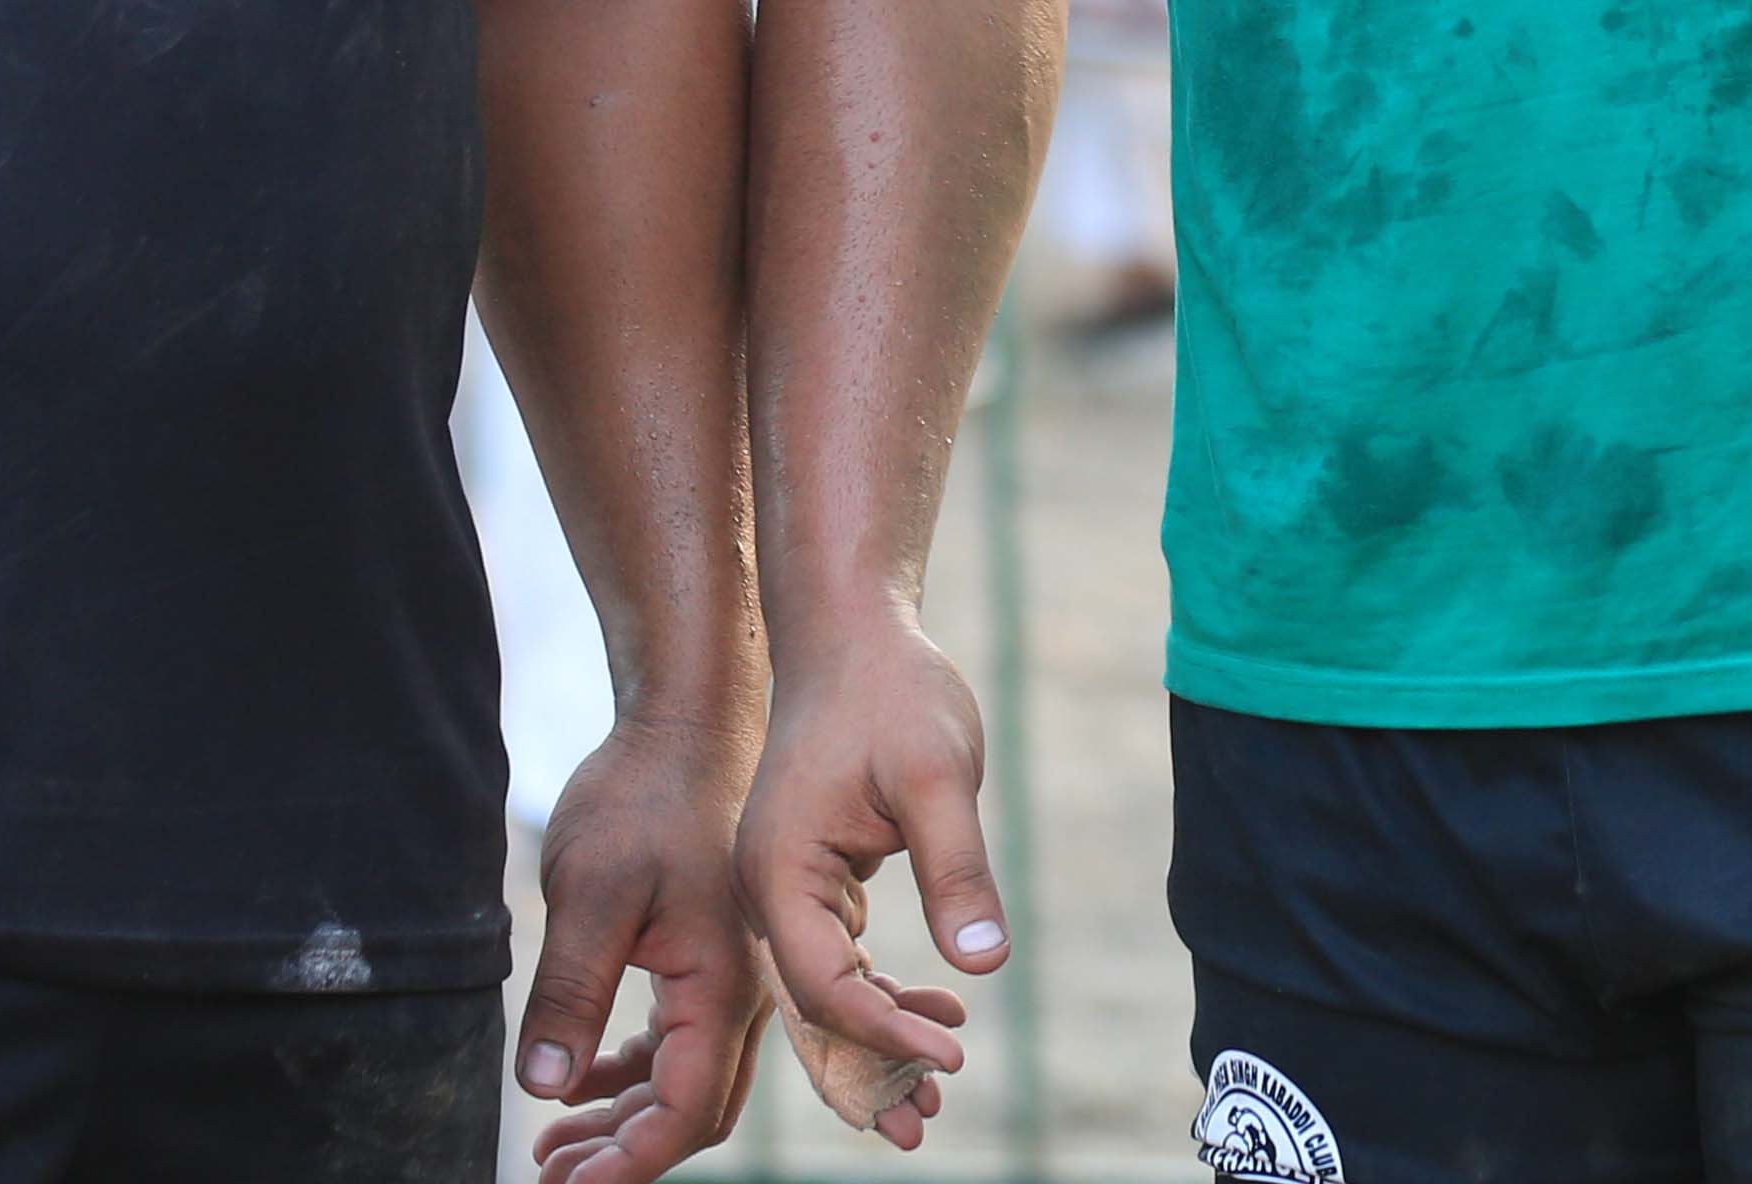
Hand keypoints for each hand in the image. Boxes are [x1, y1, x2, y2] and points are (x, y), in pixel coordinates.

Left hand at [518, 702, 772, 1181]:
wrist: (684, 724)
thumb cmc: (640, 798)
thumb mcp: (592, 894)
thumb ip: (571, 993)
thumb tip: (543, 1086)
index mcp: (725, 987)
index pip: (683, 1111)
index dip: (627, 1164)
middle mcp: (743, 993)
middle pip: (690, 1110)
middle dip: (622, 1156)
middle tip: (549, 1178)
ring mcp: (731, 977)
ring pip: (684, 1082)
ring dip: (623, 1121)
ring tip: (554, 1150)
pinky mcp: (708, 959)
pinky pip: (678, 1044)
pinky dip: (632, 1076)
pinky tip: (580, 1085)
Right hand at [732, 621, 1003, 1149]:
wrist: (853, 631)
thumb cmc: (892, 690)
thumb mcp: (939, 774)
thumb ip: (957, 870)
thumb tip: (986, 965)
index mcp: (776, 869)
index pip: (824, 984)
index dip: (884, 1031)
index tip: (949, 1054)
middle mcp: (765, 887)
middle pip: (813, 1004)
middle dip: (869, 1065)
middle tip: (925, 1120)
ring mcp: (783, 883)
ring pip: (825, 988)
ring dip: (877, 1037)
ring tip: (936, 1088)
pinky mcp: (810, 876)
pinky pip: (838, 955)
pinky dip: (881, 991)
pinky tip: (938, 1009)